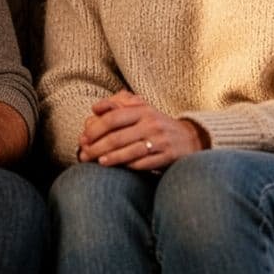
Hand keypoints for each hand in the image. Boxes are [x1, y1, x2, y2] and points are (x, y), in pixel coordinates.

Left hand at [77, 90, 203, 171]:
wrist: (190, 138)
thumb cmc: (157, 124)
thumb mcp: (141, 109)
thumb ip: (118, 105)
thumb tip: (95, 108)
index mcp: (142, 110)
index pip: (113, 118)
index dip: (95, 129)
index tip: (83, 138)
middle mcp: (151, 124)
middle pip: (118, 136)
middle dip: (97, 147)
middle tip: (84, 155)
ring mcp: (160, 141)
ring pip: (130, 151)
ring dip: (111, 158)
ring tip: (98, 162)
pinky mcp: (167, 156)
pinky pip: (145, 163)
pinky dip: (130, 166)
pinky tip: (119, 169)